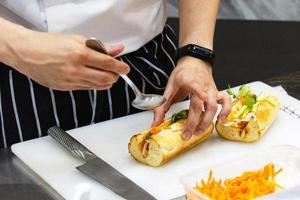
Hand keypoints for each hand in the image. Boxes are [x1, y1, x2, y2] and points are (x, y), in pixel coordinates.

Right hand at [5, 29, 128, 90]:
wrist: (26, 53)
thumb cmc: (49, 43)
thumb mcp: (76, 39)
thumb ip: (99, 46)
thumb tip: (117, 49)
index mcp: (79, 54)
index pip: (108, 64)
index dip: (120, 67)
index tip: (125, 68)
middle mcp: (76, 70)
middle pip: (106, 79)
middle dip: (115, 76)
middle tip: (117, 71)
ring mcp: (70, 81)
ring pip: (98, 86)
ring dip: (107, 81)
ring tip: (107, 75)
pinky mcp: (66, 88)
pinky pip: (87, 88)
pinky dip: (95, 84)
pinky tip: (94, 78)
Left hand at [152, 56, 230, 139]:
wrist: (195, 61)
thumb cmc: (182, 74)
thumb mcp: (169, 87)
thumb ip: (162, 106)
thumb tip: (155, 123)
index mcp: (189, 81)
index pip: (195, 87)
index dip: (199, 92)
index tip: (203, 98)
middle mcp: (203, 86)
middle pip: (202, 104)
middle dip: (195, 121)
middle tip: (187, 134)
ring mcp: (212, 90)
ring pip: (214, 105)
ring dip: (208, 120)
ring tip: (199, 131)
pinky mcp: (217, 92)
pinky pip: (226, 101)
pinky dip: (226, 110)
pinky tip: (221, 120)